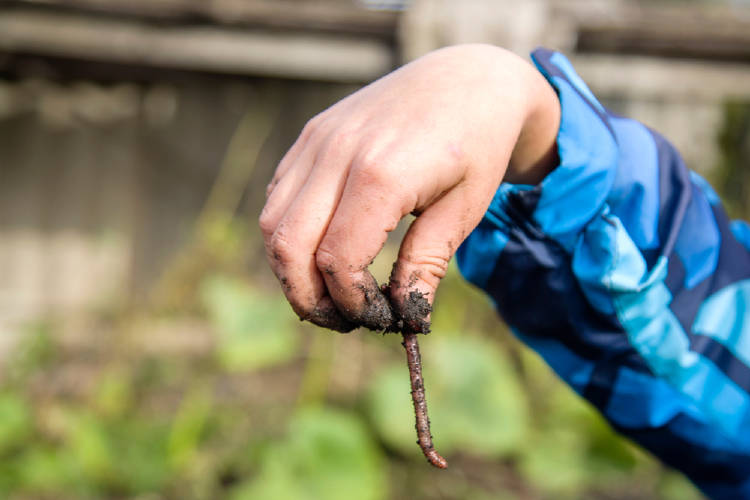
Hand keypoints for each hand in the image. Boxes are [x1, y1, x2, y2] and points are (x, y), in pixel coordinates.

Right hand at [259, 44, 559, 331]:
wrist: (467, 79)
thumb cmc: (476, 145)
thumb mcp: (463, 210)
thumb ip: (426, 264)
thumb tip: (403, 317)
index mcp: (382, 174)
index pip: (338, 261)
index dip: (352, 302)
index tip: (379, 316)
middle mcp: (337, 153)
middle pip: (289, 247)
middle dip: (308, 299)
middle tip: (342, 320)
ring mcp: (318, 140)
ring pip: (272, 223)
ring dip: (291, 269)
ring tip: (329, 291)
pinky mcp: (311, 135)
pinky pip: (280, 195)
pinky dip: (291, 233)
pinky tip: (324, 248)